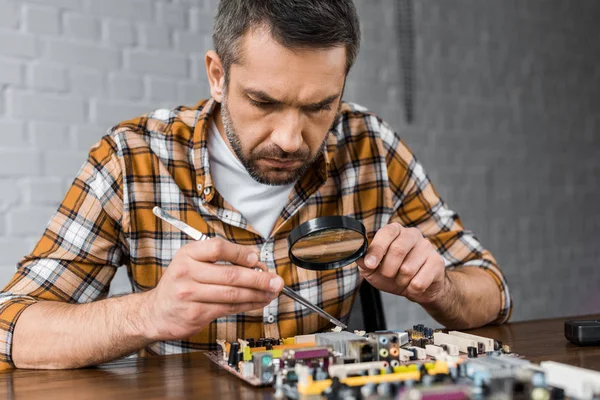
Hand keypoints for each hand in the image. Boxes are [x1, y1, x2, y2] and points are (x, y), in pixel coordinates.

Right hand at [140, 238, 283, 340]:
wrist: (155, 312)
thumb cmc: (180, 284)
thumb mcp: (192, 263)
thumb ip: (220, 261)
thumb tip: (255, 263)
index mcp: (187, 254)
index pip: (218, 248)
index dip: (241, 253)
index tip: (257, 259)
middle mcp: (187, 273)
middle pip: (230, 274)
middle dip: (259, 278)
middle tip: (276, 280)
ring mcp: (190, 295)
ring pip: (232, 294)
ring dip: (257, 294)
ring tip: (271, 293)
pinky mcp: (195, 314)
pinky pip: (228, 309)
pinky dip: (247, 306)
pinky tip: (257, 302)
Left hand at [356, 223, 446, 303]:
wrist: (416, 288)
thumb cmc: (392, 274)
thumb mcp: (373, 269)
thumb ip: (364, 262)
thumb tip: (360, 258)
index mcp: (395, 231)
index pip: (386, 233)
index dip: (377, 250)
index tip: (370, 265)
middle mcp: (412, 234)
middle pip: (398, 250)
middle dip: (388, 269)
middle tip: (387, 276)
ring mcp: (426, 247)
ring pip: (408, 269)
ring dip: (400, 281)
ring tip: (402, 280)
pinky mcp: (437, 262)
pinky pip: (420, 281)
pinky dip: (412, 289)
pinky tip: (413, 285)